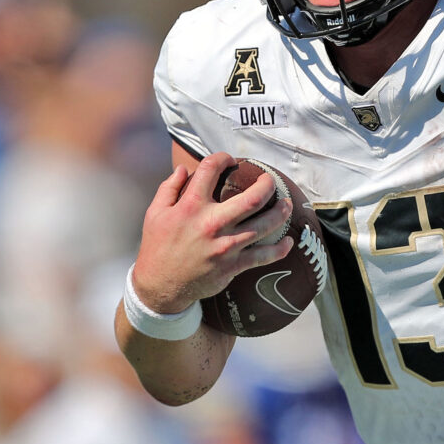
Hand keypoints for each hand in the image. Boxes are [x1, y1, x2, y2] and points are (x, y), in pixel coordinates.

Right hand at [131, 152, 293, 313]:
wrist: (160, 285)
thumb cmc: (158, 247)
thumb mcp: (155, 213)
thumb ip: (169, 188)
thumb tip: (183, 168)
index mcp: (191, 207)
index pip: (210, 170)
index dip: (222, 158)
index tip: (229, 159)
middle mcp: (212, 224)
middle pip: (252, 199)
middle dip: (267, 185)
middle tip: (271, 180)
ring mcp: (225, 246)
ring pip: (265, 226)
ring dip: (281, 212)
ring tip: (287, 204)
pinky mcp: (233, 266)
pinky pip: (264, 256)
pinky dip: (280, 249)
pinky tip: (289, 242)